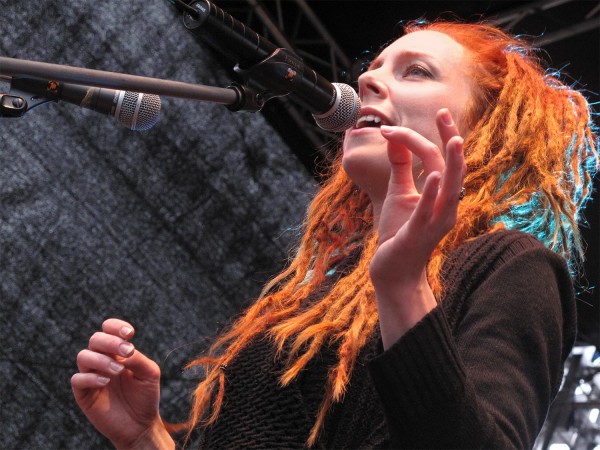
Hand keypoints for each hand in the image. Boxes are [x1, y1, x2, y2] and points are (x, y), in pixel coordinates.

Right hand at [71, 319, 173, 449]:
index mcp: (118, 351)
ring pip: (84, 356)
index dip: (116, 326)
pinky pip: (77, 379)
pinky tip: (106, 382)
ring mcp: (92, 376)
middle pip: (95, 339)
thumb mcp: (149, 373)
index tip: (130, 333)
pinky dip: (90, 377)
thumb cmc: (145, 395)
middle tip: (127, 351)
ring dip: (102, 359)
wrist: (141, 424)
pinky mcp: (83, 393)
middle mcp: (102, 360)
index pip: (108, 329)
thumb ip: (138, 359)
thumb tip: (125, 350)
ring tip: (119, 370)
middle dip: (111, 342)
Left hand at [370, 109, 465, 346]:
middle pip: (453, 169)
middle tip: (444, 114)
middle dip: (451, 140)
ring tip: (453, 139)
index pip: (439, 160)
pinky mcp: (420, 234)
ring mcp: (436, 221)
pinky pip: (428, 212)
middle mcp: (446, 207)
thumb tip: (395, 139)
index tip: (395, 127)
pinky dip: (431, 193)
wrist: (393, 270)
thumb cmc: (399, 232)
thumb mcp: (399, 193)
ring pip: (450, 189)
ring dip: (452, 165)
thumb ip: (401, 167)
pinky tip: (432, 176)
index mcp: (441, 195)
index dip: (424, 139)